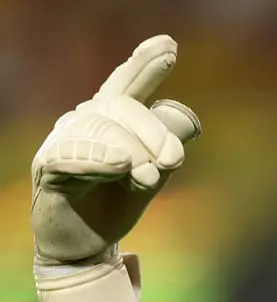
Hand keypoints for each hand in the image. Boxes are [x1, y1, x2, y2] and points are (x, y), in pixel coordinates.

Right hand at [30, 34, 200, 301]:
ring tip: (148, 178)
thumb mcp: (153, 173)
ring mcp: (64, 143)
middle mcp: (85, 121)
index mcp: (111, 119)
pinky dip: (99, 159)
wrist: (88, 244)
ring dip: (134, 152)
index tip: (170, 46)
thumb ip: (168, 146)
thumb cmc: (117, 201)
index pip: (128, 84)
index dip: (146, 63)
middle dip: (156, 132)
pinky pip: (72, 156)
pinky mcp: (50, 170)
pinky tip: (121, 165)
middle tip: (174, 162)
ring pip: (103, 130)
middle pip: (125, 107)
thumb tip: (189, 120)